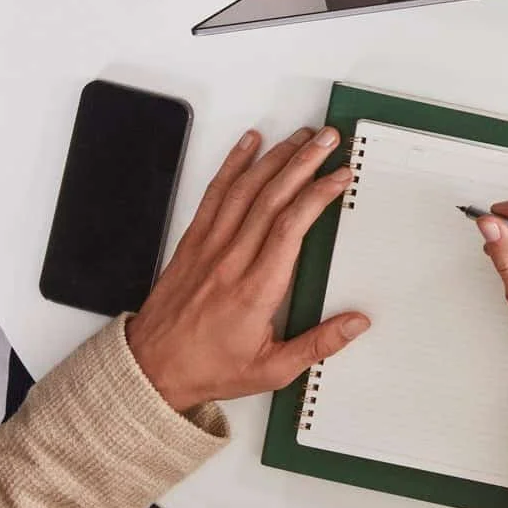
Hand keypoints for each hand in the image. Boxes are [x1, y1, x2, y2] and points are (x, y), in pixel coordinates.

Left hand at [125, 128, 367, 413]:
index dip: (318, 195)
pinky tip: (248, 144)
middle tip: (329, 140)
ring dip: (275, 157)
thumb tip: (356, 323)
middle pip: (272, 198)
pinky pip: (214, 194)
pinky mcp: (192, 242)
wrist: (150, 369)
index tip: (339, 177)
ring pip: (245, 189)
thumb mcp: (272, 370)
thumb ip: (319, 344)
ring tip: (302, 137)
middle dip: (304, 162)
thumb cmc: (208, 367)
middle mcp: (230, 261)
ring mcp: (208, 247)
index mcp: (254, 290)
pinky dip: (232, 164)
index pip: (291, 228)